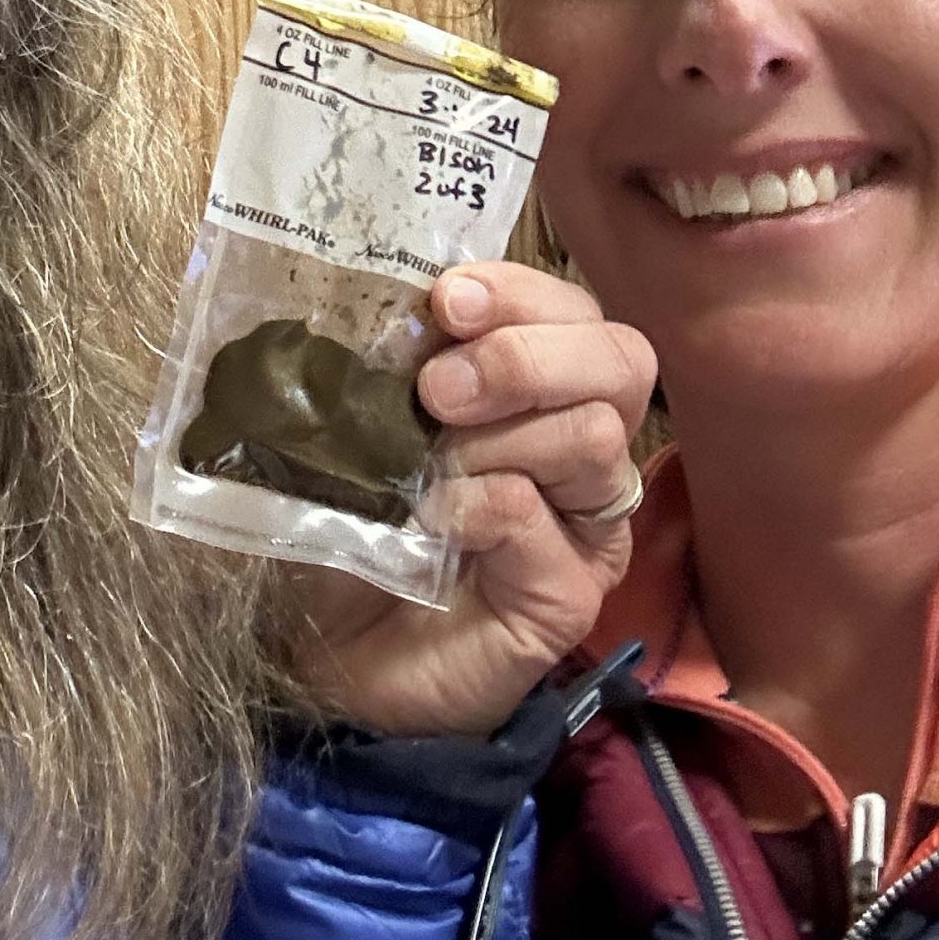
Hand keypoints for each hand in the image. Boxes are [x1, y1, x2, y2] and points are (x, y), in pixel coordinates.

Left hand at [278, 262, 656, 735]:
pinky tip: (430, 521)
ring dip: (493, 438)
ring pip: (594, 435)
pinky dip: (478, 505)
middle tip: (437, 391)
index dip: (520, 293)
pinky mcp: (569, 598)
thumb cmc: (346, 516)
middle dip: (524, 357)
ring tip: (424, 466)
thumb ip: (397, 355)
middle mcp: (583, 451)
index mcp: (543, 389)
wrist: (318, 646)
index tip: (445, 302)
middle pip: (621, 360)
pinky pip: (540, 519)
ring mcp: (586, 527)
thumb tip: (407, 299)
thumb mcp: (363, 414)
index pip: (577, 310)